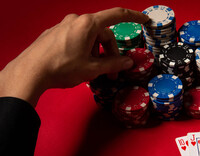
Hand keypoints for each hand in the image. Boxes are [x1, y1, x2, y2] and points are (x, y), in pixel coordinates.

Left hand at [0, 8, 148, 106]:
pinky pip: (77, 39)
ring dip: (97, 54)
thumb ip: (113, 64)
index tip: (145, 20)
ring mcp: (64, 26)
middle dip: (111, 53)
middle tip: (113, 73)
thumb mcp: (92, 68)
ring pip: (90, 38)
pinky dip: (85, 51)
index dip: (134, 17)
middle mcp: (76, 21)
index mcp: (88, 24)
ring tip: (94, 73)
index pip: (117, 15)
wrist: (30, 72)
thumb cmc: (62, 68)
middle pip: (103, 33)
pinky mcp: (56, 34)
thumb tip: (128, 62)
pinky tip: (81, 66)